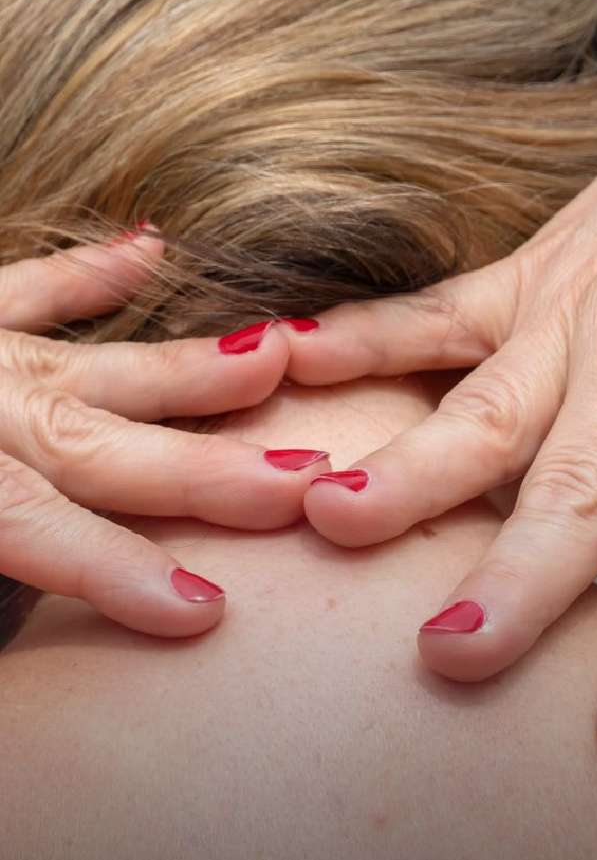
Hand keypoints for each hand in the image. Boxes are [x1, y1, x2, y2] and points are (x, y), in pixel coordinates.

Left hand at [0, 229, 328, 637]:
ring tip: (274, 356)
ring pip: (96, 365)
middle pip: (103, 448)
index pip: (42, 528)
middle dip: (204, 470)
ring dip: (187, 371)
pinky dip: (90, 271)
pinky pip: (30, 286)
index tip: (205, 609)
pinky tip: (150, 248)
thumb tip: (14, 611)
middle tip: (304, 482)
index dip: (118, 570)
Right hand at [280, 69, 596, 755]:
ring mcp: (573, 310)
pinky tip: (286, 357)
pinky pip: (434, 314)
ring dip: (406, 471)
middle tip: (452, 656)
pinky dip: (360, 339)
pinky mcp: (529, 273)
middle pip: (572, 491)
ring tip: (325, 517)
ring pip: (482, 410)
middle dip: (514, 581)